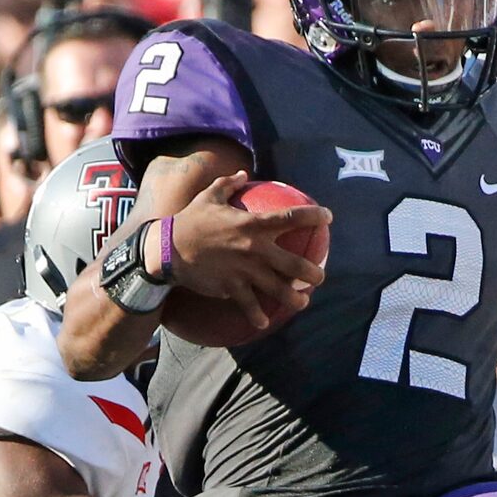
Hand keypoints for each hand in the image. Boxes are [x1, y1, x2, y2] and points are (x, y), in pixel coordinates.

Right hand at [167, 172, 331, 333]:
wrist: (167, 249)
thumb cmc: (190, 220)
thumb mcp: (209, 196)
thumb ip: (229, 184)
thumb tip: (243, 173)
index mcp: (251, 224)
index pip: (289, 217)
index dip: (312, 216)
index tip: (328, 217)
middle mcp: (253, 249)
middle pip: (293, 264)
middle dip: (312, 273)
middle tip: (320, 276)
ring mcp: (244, 271)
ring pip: (278, 289)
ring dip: (294, 298)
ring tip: (302, 302)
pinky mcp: (232, 288)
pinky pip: (250, 306)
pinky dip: (258, 316)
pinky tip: (264, 323)